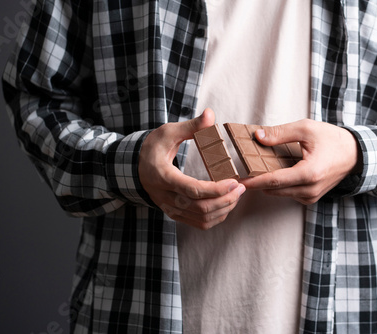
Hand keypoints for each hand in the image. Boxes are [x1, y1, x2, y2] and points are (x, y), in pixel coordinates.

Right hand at [138, 108, 245, 229]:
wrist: (135, 166)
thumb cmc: (153, 148)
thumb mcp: (168, 132)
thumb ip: (191, 126)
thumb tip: (210, 114)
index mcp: (162, 176)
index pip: (192, 190)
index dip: (216, 189)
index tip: (235, 182)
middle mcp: (165, 197)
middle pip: (200, 208)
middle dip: (225, 200)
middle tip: (241, 188)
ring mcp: (170, 208)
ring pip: (202, 219)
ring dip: (223, 209)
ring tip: (236, 195)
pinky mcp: (175, 214)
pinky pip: (199, 223)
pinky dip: (216, 217)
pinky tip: (226, 204)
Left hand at [240, 119, 361, 204]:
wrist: (355, 154)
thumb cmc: (333, 139)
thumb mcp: (306, 129)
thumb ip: (281, 133)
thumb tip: (258, 137)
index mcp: (309, 173)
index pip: (273, 181)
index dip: (253, 180)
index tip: (237, 179)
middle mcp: (310, 190)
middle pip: (273, 189)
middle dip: (256, 181)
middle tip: (241, 171)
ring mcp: (311, 196)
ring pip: (279, 193)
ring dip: (267, 183)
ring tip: (255, 169)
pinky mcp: (311, 198)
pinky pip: (288, 193)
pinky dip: (279, 185)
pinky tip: (275, 172)